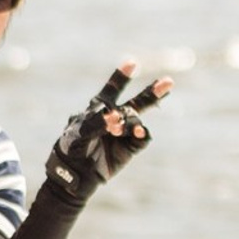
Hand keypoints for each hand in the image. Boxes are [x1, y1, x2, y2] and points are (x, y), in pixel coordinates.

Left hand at [46, 63, 167, 202]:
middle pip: (136, 102)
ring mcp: (124, 132)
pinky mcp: (130, 147)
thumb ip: (94, 123)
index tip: (132, 63)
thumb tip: (115, 117)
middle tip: (168, 81)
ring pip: (138, 119)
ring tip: (118, 128)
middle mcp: (114, 117)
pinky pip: (142, 138)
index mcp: (97, 109)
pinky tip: (138, 133)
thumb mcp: (76, 134)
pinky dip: (140, 133)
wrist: (74, 175)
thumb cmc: (70, 150)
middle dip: (151, 92)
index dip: (121, 77)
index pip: (111, 91)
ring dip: (131, 121)